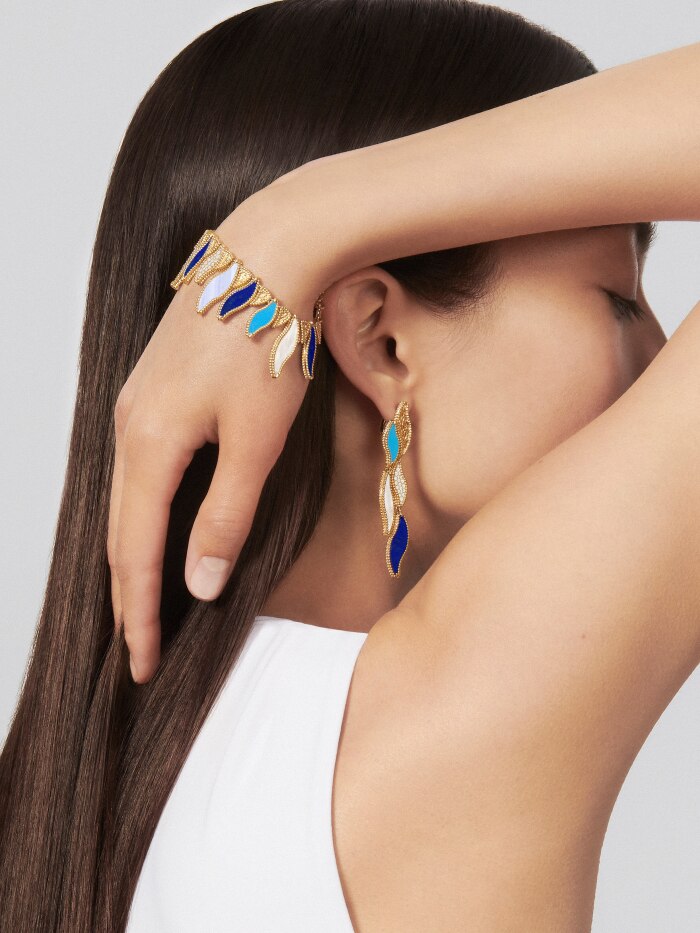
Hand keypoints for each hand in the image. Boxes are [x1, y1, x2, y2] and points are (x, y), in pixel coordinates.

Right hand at [107, 190, 328, 682]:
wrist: (269, 255)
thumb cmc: (268, 343)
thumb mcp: (256, 441)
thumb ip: (226, 514)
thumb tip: (199, 583)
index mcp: (148, 445)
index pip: (134, 553)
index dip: (141, 615)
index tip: (145, 665)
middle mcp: (129, 427)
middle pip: (118, 531)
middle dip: (130, 595)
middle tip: (141, 647)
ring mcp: (138, 404)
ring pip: (128, 499)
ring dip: (134, 553)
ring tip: (146, 600)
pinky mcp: (156, 389)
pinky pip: (141, 467)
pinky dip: (146, 511)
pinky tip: (158, 524)